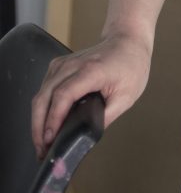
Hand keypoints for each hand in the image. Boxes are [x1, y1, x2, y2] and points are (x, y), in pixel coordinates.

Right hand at [31, 31, 151, 158]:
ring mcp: (63, 64)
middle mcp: (73, 65)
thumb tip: (88, 136)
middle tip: (42, 150)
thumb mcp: (127, 96)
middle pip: (45, 96)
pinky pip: (44, 89)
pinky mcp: (58, 66)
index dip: (53, 119)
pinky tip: (46, 124)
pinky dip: (42, 108)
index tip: (50, 139)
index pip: (64, 95)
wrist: (127, 42)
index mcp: (91, 70)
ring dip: (38, 120)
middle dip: (39, 126)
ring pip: (41, 94)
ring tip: (42, 143)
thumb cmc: (130, 66)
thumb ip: (107, 116)